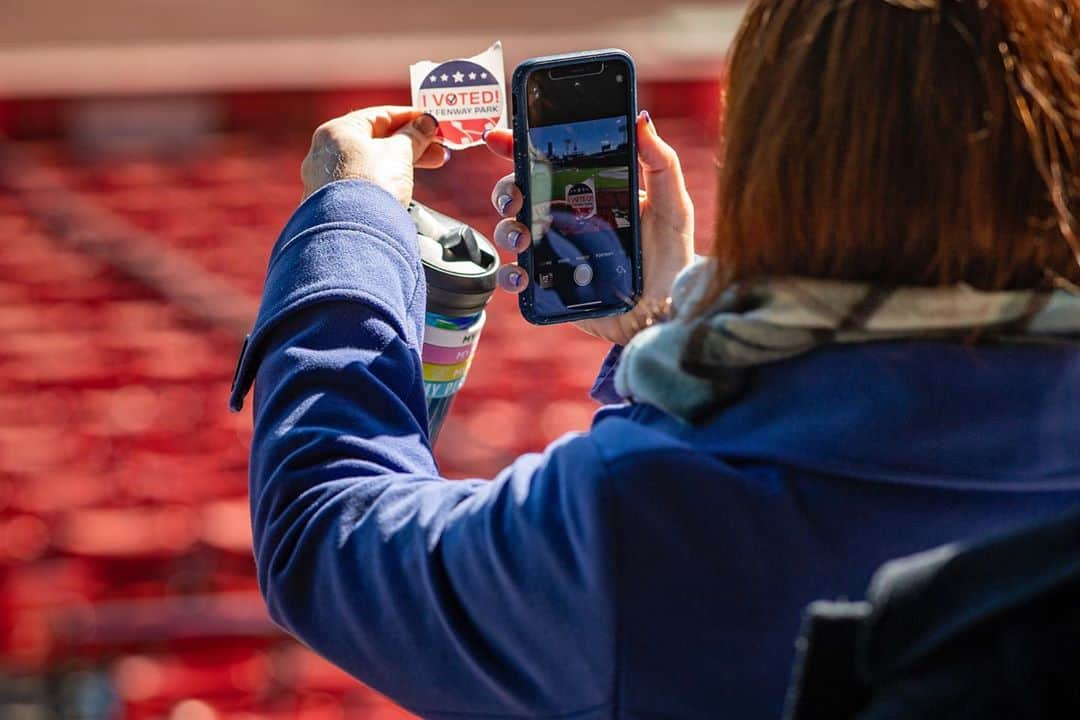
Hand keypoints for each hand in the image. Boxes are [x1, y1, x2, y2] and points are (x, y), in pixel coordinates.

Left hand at [300, 106, 449, 205]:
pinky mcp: (330, 205)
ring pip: (367, 165)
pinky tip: (400, 189)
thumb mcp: (400, 154)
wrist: (355, 234)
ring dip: (398, 165)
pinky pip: (361, 185)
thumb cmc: (372, 187)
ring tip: (425, 169)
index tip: (430, 124)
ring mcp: (324, 181)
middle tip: (436, 150)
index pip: (378, 116)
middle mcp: (323, 154)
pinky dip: (382, 182)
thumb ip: (414, 136)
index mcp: (336, 131)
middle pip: (374, 141)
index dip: (409, 118)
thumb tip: (426, 124)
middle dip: (409, 145)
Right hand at [485, 111, 694, 345]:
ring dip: (506, 230)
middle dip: (505, 191)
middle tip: (515, 198)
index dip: (517, 147)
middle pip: (517, 193)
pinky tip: (521, 275)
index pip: (545, 162)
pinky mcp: (547, 286)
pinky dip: (507, 275)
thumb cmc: (670, 258)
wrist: (663, 312)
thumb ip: (661, 163)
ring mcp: (552, 252)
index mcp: (587, 192)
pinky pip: (514, 278)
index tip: (500, 138)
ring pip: (510, 231)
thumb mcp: (672, 206)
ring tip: (523, 239)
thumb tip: (642, 119)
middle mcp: (564, 218)